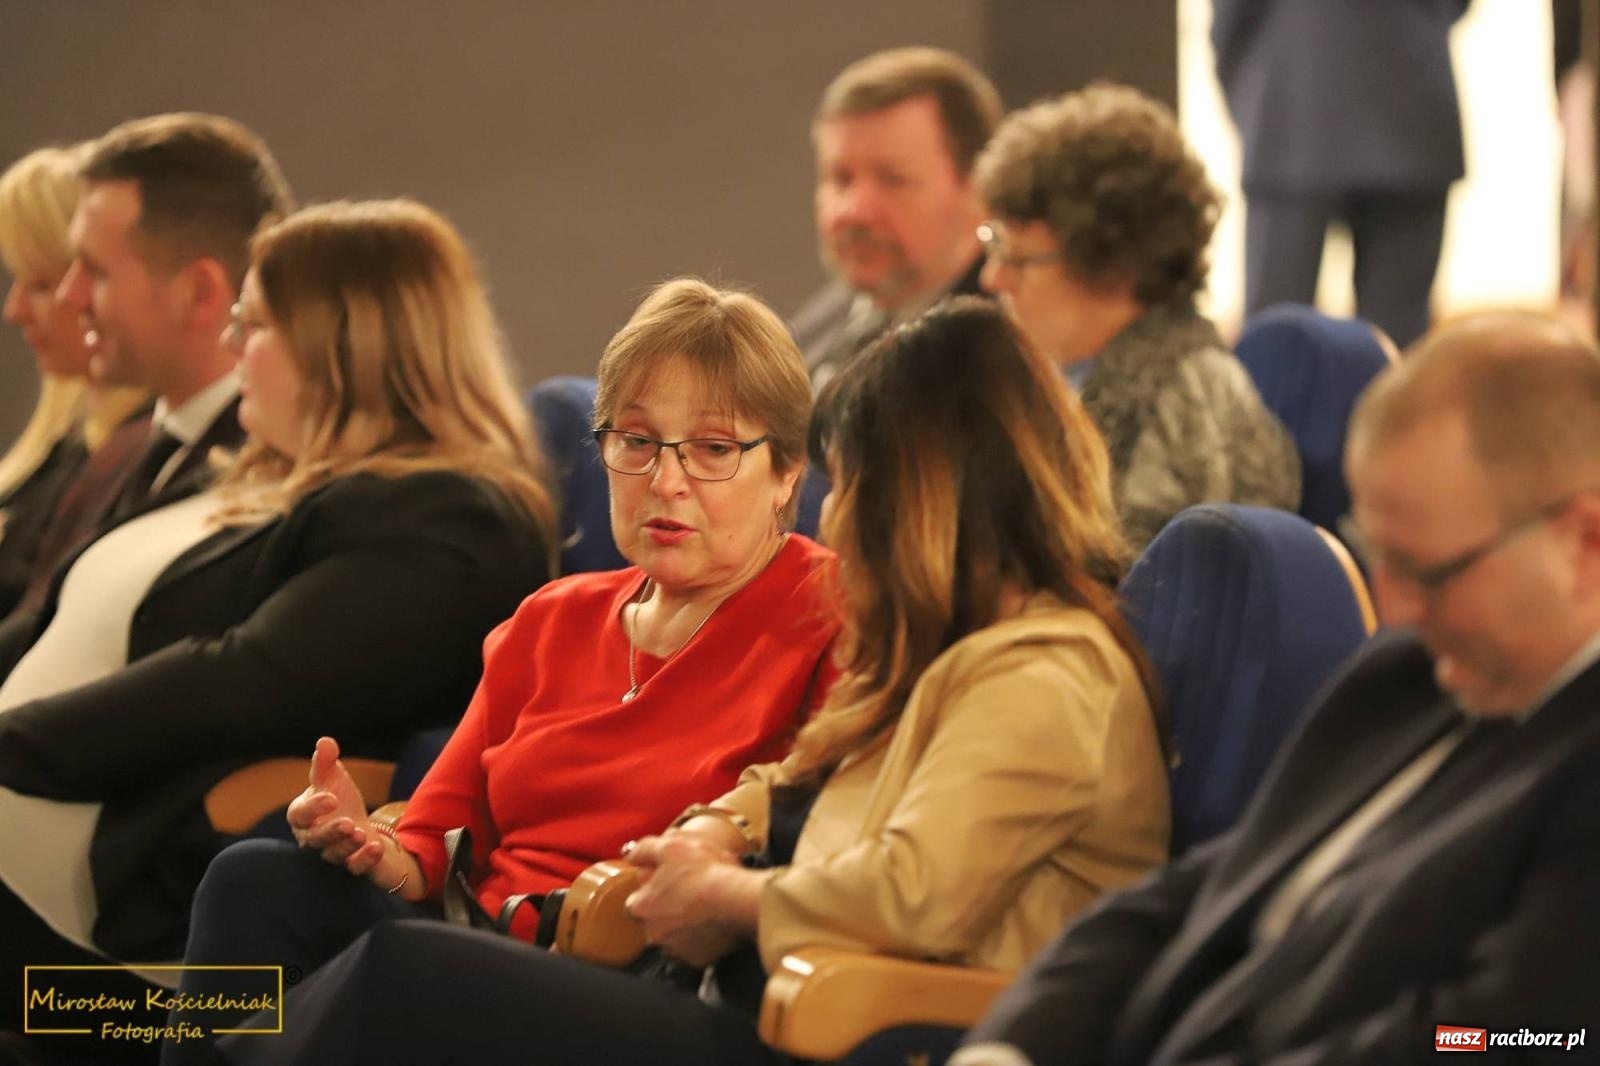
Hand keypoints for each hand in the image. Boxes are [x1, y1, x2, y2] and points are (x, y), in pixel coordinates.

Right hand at [286, 737, 383, 875]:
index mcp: (303, 817)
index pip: (299, 814)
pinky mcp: (352, 865)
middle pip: (315, 840)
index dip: (313, 807)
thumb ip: (326, 763)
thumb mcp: (333, 779)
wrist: (360, 827)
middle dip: (330, 832)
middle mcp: (313, 838)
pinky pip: (354, 868)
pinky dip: (364, 860)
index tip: (331, 797)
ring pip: (333, 855)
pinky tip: (376, 848)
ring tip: (360, 833)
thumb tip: (325, 741)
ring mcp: (332, 854)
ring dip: (347, 845)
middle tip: (347, 823)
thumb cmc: (339, 802)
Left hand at [624, 834, 764, 965]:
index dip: (651, 890)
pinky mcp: (699, 960)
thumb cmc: (703, 871)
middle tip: (689, 890)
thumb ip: (645, 849)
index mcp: (641, 907)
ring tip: (705, 905)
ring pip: (676, 935)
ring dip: (685, 923)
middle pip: (655, 920)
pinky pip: (697, 948)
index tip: (666, 881)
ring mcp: (676, 949)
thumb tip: (631, 854)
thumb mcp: (671, 846)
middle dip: (668, 908)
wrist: (738, 899)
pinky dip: (703, 937)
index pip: (635, 902)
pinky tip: (714, 920)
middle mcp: (653, 934)